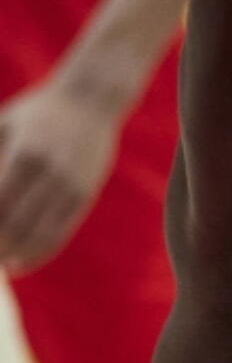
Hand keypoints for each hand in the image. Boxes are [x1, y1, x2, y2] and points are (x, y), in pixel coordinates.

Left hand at [0, 78, 121, 272]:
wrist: (92, 100)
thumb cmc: (38, 111)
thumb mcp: (4, 124)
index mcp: (24, 154)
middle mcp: (49, 173)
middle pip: (13, 225)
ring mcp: (69, 187)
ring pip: (37, 236)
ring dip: (13, 255)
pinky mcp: (84, 196)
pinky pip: (59, 235)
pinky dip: (38, 255)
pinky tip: (20, 262)